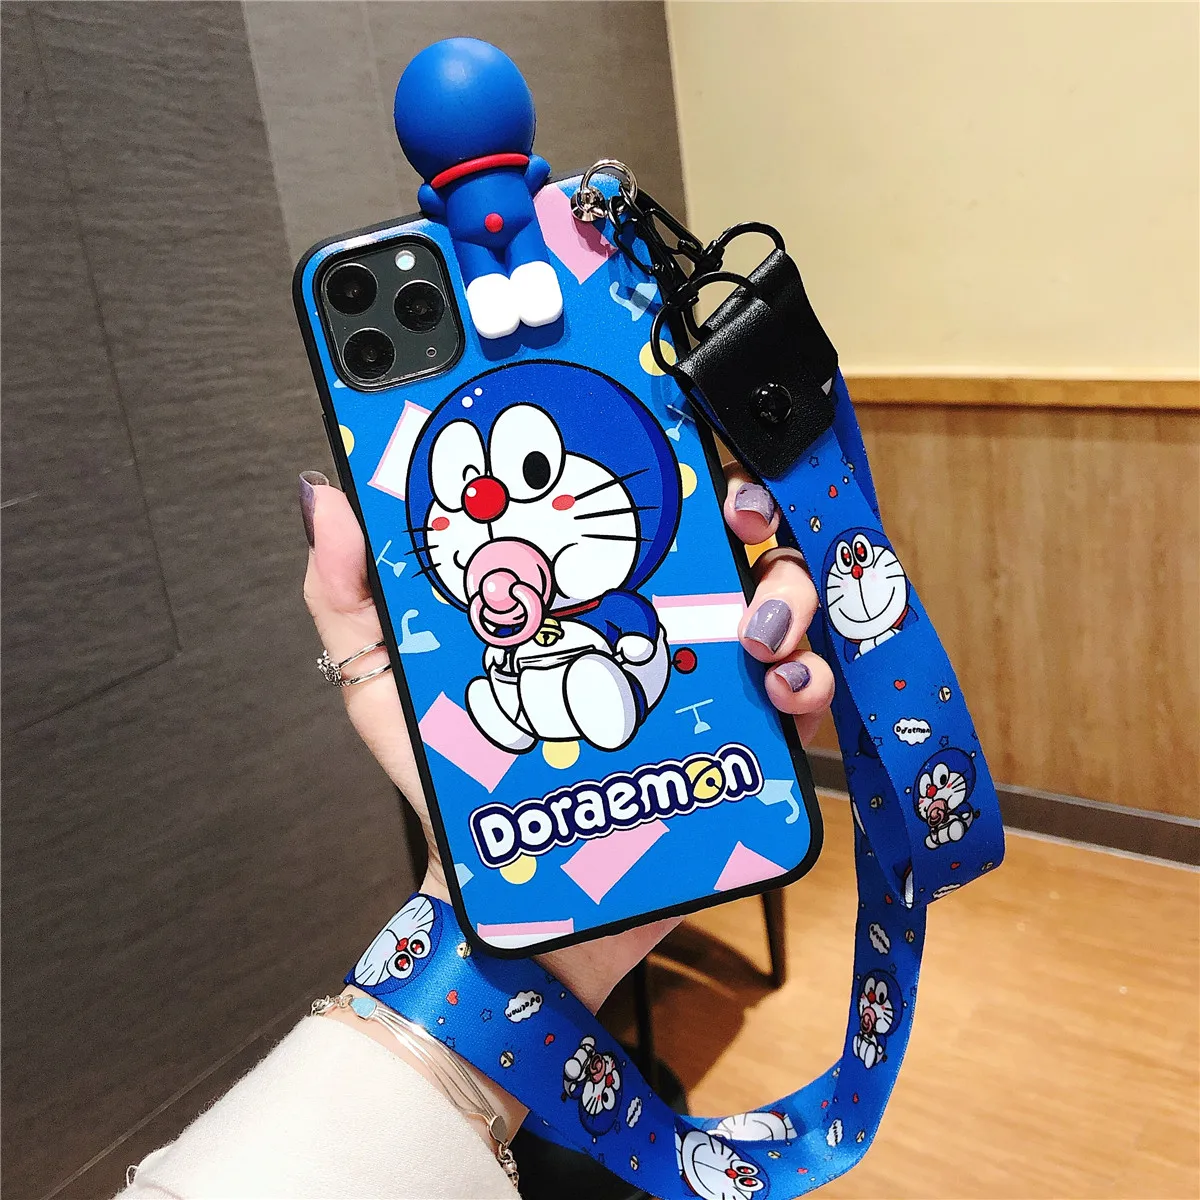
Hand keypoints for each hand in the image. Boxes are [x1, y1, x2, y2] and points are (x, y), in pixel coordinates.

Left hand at [299, 467, 832, 1009]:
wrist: (510, 900)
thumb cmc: (452, 784)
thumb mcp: (385, 687)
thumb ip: (349, 596)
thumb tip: (325, 497)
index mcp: (581, 592)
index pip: (637, 498)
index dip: (667, 450)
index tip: (674, 431)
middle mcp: (654, 621)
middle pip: (729, 534)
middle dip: (751, 504)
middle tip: (739, 517)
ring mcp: (705, 680)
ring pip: (782, 601)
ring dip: (790, 593)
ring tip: (758, 629)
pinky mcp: (742, 745)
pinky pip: (800, 695)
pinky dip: (807, 680)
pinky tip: (781, 687)